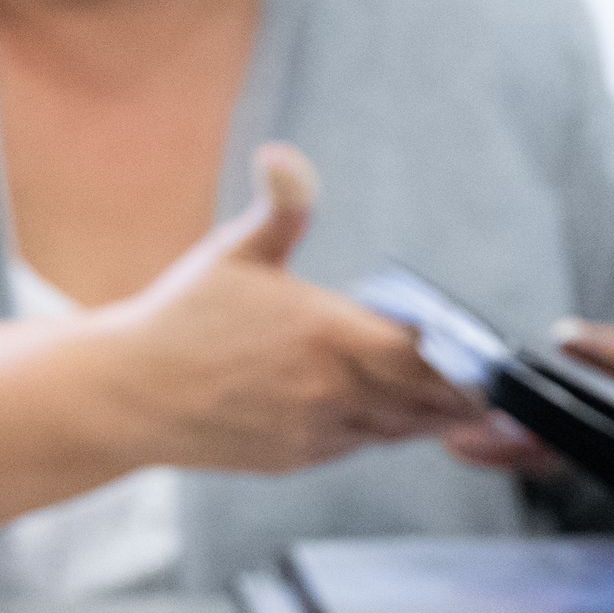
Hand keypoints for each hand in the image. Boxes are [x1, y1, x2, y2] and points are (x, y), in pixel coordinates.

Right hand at [93, 145, 485, 473]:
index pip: (428, 353)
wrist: (126, 395)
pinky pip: (359, 445)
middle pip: (428, 399)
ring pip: (399, 428)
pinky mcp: (298, 457)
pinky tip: (388, 415)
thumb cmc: (180, 318)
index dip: (463, 355)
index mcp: (328, 334)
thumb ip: (281, 207)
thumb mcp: (233, 253)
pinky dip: (382, 431)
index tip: (483, 350)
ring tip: (458, 404)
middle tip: (487, 383)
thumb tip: (283, 155)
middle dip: (461, 392)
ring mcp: (317, 430)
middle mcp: (333, 389)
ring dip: (429, 416)